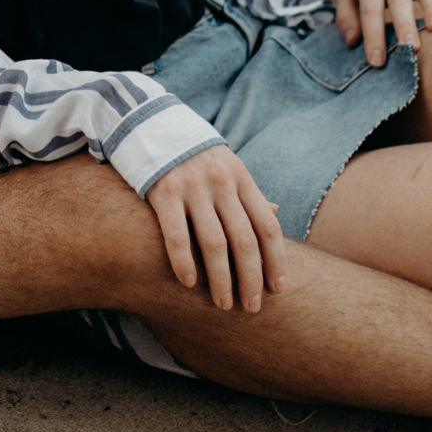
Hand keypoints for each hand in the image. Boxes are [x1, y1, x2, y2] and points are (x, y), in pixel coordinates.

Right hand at [145, 144, 287, 311]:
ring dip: (221, 279)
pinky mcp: (163, 192)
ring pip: (214, 244)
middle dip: (251, 279)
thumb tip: (275, 215)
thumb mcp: (228, 166)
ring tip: (222, 304)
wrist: (152, 124)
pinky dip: (184, 263)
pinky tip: (189, 284)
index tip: (278, 289)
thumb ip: (248, 193)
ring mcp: (192, 187)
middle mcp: (222, 183)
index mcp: (242, 178)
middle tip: (251, 307)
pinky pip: (177, 236)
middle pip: (244, 241)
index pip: (267, 227)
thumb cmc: (195, 155)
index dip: (276, 261)